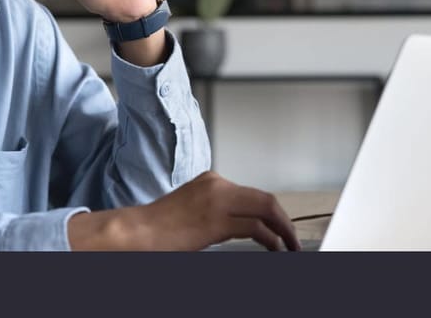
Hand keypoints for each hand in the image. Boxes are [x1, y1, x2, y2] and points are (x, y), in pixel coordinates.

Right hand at [68, 171, 300, 250]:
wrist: (137, 231)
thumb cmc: (158, 227)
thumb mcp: (193, 210)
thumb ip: (217, 211)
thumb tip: (240, 225)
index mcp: (211, 181)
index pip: (252, 193)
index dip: (271, 212)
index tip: (280, 227)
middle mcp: (217, 184)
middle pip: (266, 198)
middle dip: (284, 219)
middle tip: (293, 238)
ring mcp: (217, 200)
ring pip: (266, 209)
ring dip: (283, 230)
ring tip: (290, 246)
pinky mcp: (216, 220)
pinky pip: (255, 228)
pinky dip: (272, 240)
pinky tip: (276, 250)